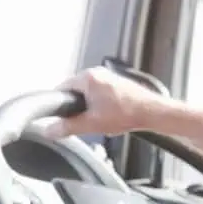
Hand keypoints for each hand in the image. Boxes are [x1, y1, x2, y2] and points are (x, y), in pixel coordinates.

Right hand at [44, 66, 168, 137]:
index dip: (59, 106)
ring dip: (90, 108)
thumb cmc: (128, 113)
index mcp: (87, 77)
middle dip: (77, 109)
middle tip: (85, 122)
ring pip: (88, 94)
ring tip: (101, 120)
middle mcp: (97, 73)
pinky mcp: (116, 84)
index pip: (61, 89)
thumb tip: (50, 130)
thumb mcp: (91, 124)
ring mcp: (108, 77)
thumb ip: (68, 127)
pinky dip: (100, 106)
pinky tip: (110, 116)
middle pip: (74, 92)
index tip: (60, 118)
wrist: (152, 113)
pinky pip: (99, 94)